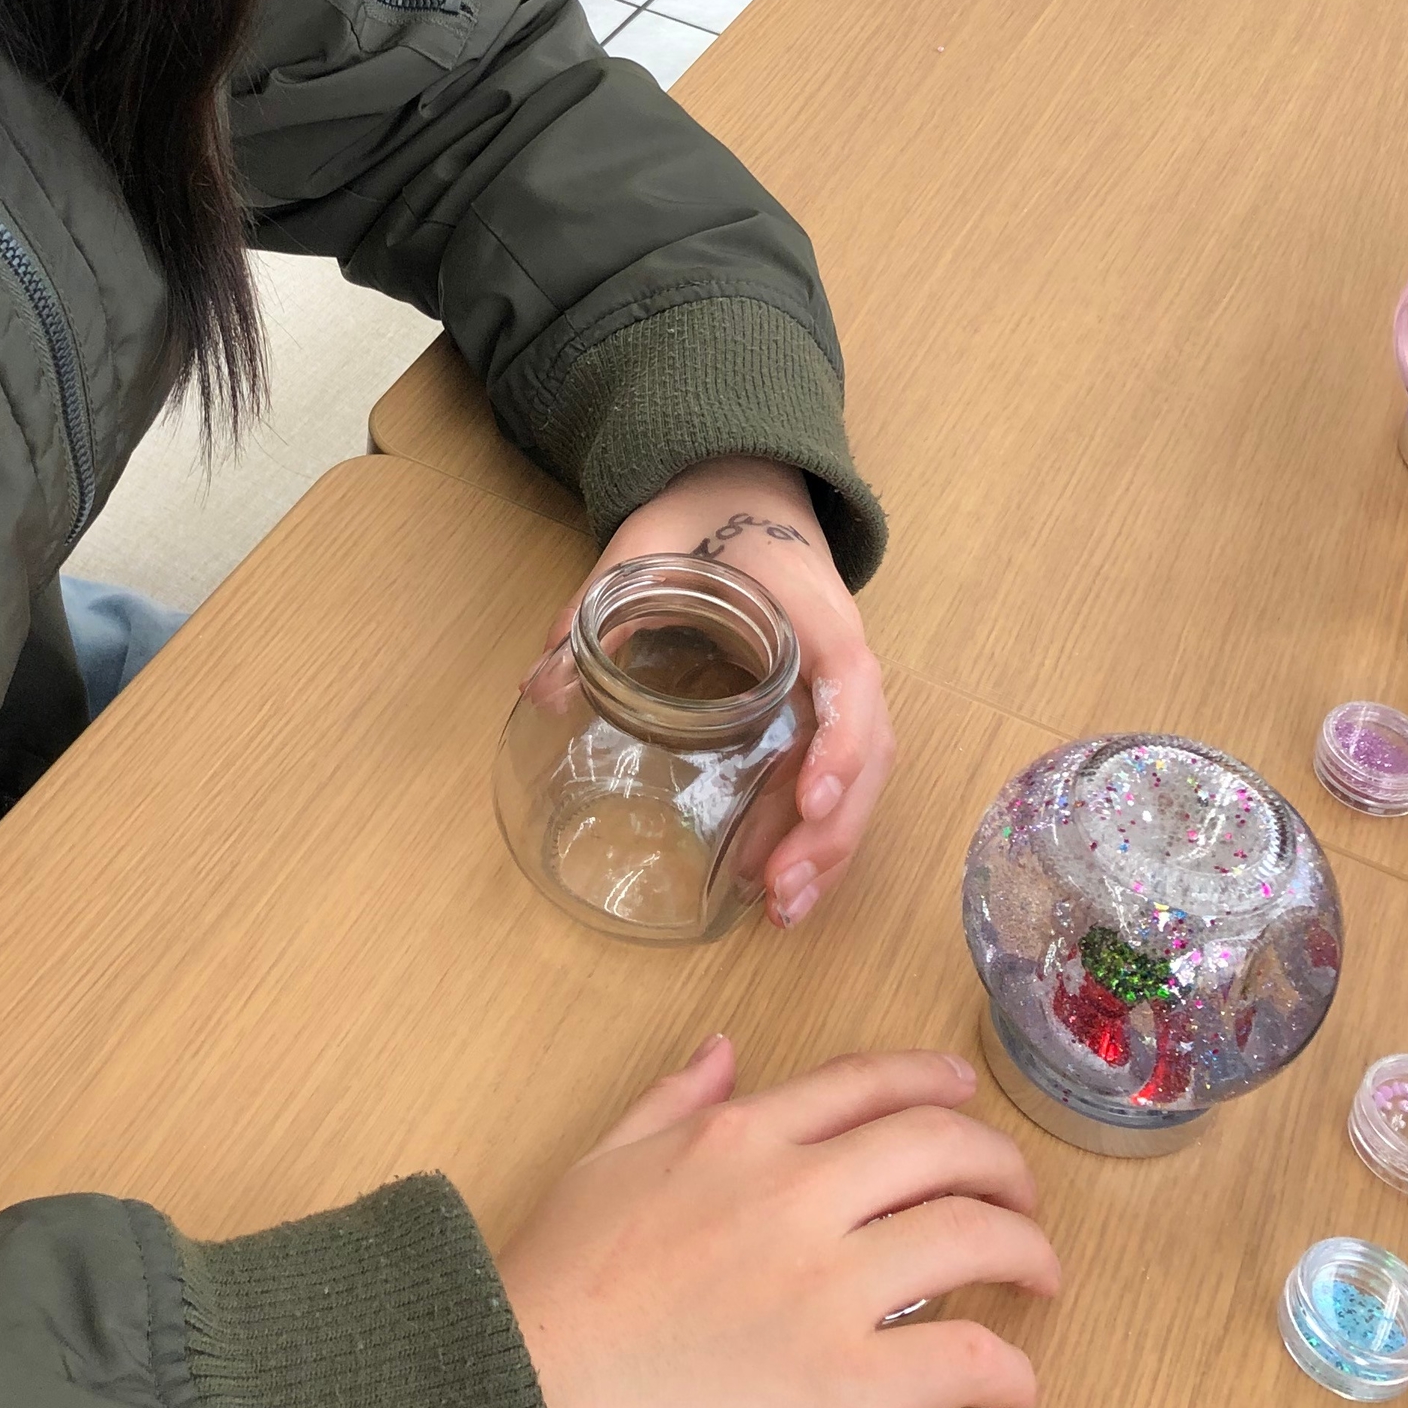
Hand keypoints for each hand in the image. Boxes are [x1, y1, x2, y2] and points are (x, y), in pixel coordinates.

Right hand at [496, 1038, 1057, 1407]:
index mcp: (740, 1137)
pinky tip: (1012, 1395)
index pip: (870, 1085)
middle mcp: (798, 1192)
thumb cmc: (548, 1292)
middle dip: (1004, 1168)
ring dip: (1028, 1256)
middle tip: (1021, 1201)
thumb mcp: (601, 1163)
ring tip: (1040, 1283)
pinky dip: (1013, 1376)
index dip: (936, 1086)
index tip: (968, 1100)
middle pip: (946, 1148)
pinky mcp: (850, 1389)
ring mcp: (830, 1288)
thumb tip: (723, 1045)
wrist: (523, 1401)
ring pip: (979, 1240)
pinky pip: (971, 1362)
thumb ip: (670, 1099)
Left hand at [545, 457, 892, 926]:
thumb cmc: (701, 520)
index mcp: (812, 609)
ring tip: (781, 914)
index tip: (809, 794)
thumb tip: (539, 687)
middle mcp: (842, 657)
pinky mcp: (821, 717)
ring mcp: (839, 691)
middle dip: (832, 829)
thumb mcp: (642, 547)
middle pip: (868, 750)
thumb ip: (592, 609)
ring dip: (828, 849)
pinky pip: (837, 783)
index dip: (839, 741)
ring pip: (860, 780)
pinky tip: (779, 890)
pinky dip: (817, 838)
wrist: (743, 493)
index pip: (849, 679)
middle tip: (779, 893)